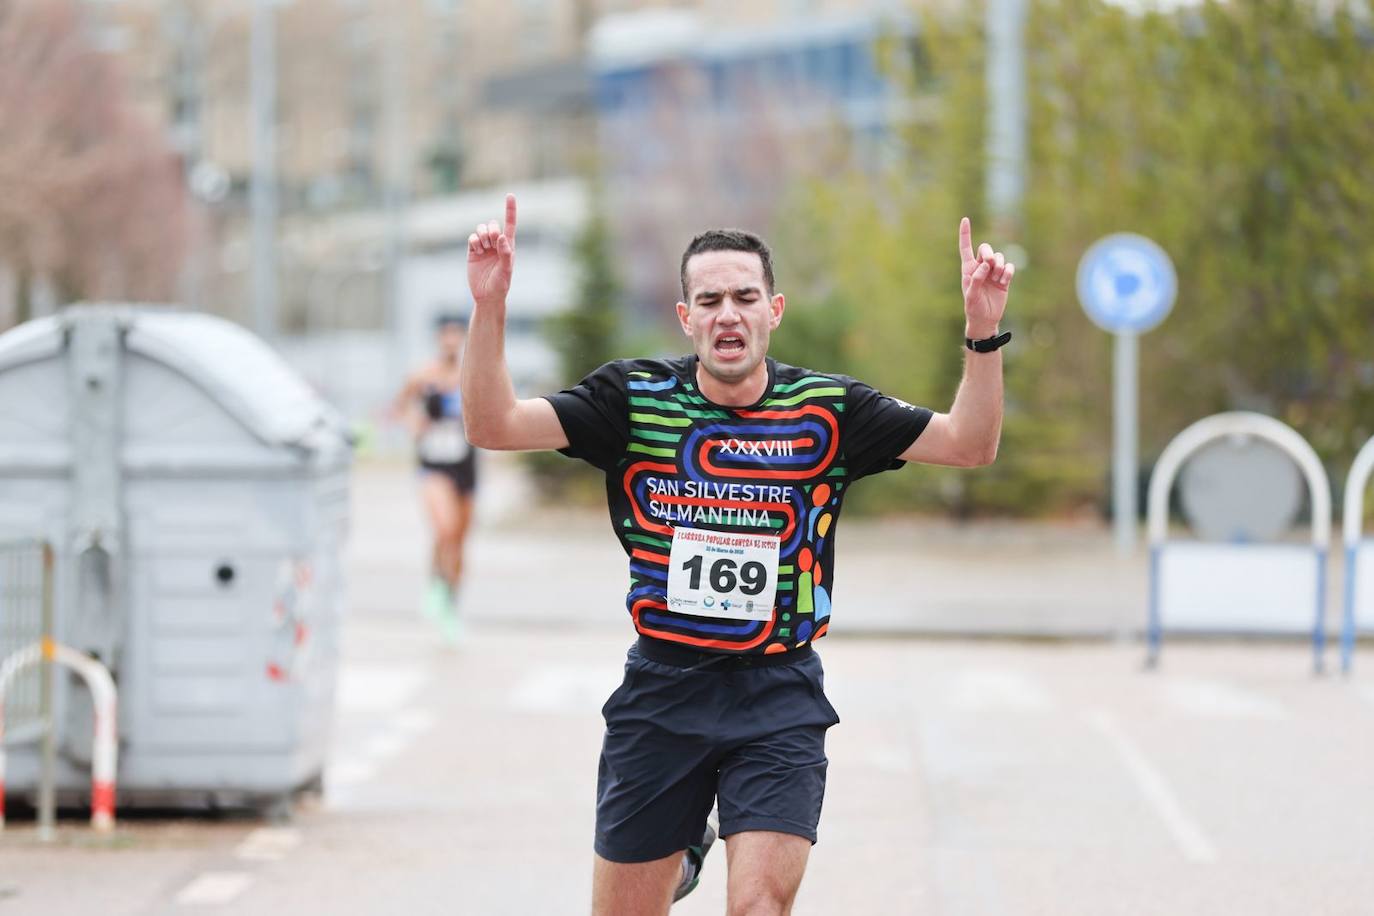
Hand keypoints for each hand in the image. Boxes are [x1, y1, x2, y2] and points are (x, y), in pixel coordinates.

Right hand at [468, 194, 516, 308]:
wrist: (486, 296)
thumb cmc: (501, 284)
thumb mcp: (506, 270)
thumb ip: (505, 253)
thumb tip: (502, 238)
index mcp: (508, 246)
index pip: (510, 224)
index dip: (510, 209)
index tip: (510, 195)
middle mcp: (496, 244)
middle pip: (493, 224)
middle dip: (492, 230)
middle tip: (492, 243)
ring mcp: (484, 247)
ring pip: (481, 229)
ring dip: (482, 234)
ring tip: (483, 248)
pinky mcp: (473, 252)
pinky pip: (472, 238)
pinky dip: (473, 241)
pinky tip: (476, 250)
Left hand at [959, 217, 1014, 337]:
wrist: (986, 319)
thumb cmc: (974, 308)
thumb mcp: (971, 296)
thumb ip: (976, 280)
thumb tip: (985, 265)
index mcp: (968, 269)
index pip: (966, 248)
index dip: (965, 234)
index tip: (965, 219)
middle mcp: (980, 268)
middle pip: (986, 249)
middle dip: (989, 253)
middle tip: (990, 263)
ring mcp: (993, 272)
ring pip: (1000, 257)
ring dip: (1000, 265)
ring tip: (997, 279)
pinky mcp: (1004, 278)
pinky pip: (1009, 267)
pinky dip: (1008, 271)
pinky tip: (1004, 281)